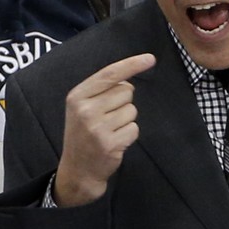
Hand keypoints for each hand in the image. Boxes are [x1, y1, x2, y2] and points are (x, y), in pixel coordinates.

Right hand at [54, 53, 155, 206]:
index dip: (132, 64)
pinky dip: (129, 135)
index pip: (110, 74)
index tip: (150, 58)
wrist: (77, 170)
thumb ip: (101, 91)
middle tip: (108, 118)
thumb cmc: (83, 134)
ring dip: (126, 120)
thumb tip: (129, 80)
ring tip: (110, 131)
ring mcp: (97, 128)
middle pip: (126, 91)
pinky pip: (134, 128)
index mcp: (77, 96)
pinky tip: (115, 142)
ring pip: (132, 110)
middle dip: (123, 103)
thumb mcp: (82, 108)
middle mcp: (85, 110)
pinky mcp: (110, 143)